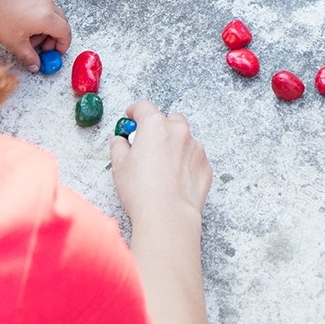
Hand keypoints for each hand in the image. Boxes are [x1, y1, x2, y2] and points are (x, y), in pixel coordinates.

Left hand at [0, 0, 68, 65]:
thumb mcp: (15, 43)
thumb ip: (29, 57)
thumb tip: (35, 65)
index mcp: (47, 18)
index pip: (65, 34)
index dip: (62, 47)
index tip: (54, 55)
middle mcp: (48, 5)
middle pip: (62, 25)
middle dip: (54, 40)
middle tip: (42, 50)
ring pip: (53, 17)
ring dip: (46, 31)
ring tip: (29, 40)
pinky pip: (45, 10)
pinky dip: (41, 21)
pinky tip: (25, 28)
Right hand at [111, 101, 212, 230]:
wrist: (168, 216)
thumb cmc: (142, 191)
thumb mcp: (119, 166)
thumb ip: (119, 147)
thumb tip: (120, 141)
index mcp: (155, 126)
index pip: (144, 107)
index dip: (135, 111)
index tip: (132, 116)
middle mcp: (179, 131)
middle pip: (169, 120)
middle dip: (159, 128)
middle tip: (148, 145)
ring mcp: (196, 148)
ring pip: (184, 139)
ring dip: (174, 146)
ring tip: (163, 168)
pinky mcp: (205, 166)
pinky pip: (194, 158)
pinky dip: (186, 163)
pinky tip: (175, 180)